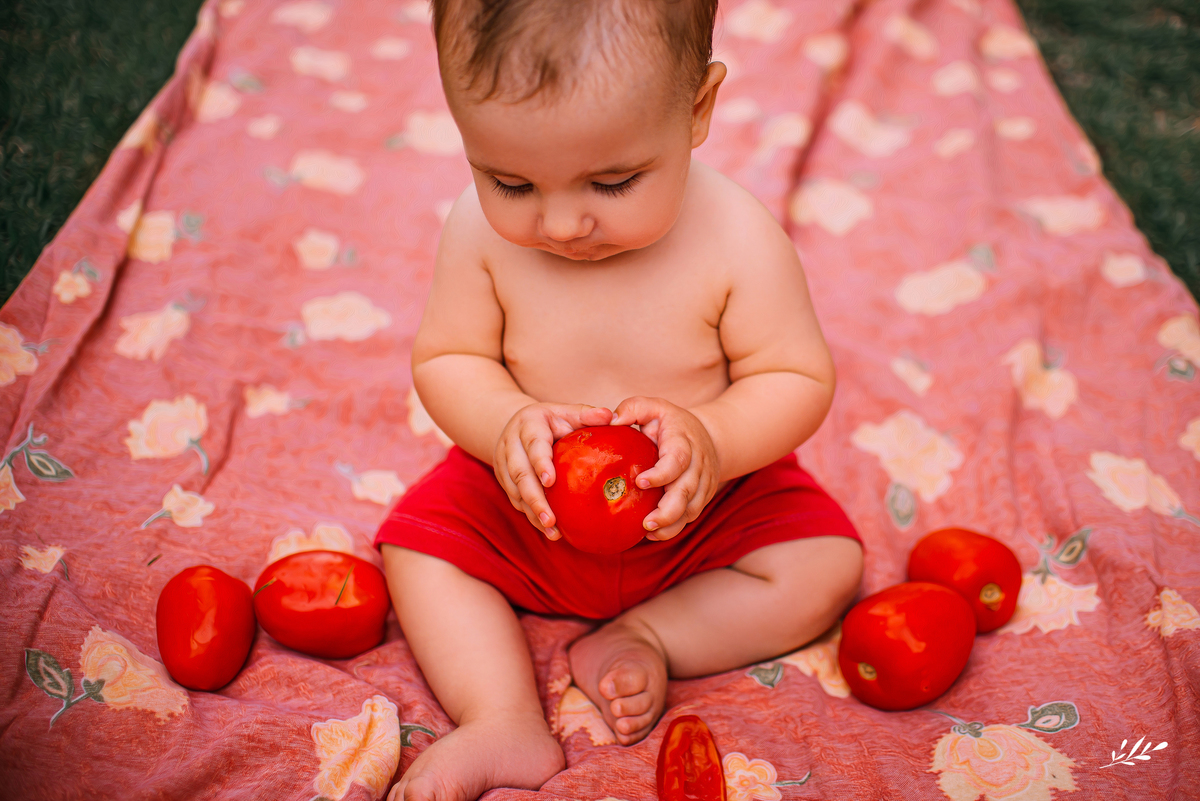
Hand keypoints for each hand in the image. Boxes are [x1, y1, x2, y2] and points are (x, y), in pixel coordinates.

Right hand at [494, 402, 613, 539]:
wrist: (515, 423)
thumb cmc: (550, 420)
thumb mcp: (566, 412)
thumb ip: (586, 414)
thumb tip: (610, 416)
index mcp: (528, 424)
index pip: (533, 445)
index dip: (540, 463)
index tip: (550, 482)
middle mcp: (511, 444)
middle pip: (520, 474)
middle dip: (535, 499)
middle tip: (550, 520)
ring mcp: (503, 463)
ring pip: (515, 491)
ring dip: (532, 512)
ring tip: (552, 532)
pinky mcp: (503, 479)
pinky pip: (515, 500)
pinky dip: (530, 515)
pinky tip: (547, 530)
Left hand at [611, 396, 719, 541]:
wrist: (711, 436)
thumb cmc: (672, 422)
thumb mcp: (653, 407)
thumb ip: (632, 408)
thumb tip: (611, 421)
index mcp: (684, 442)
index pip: (677, 460)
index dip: (662, 474)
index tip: (640, 482)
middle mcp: (698, 465)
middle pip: (686, 492)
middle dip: (667, 511)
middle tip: (646, 523)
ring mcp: (703, 483)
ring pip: (691, 509)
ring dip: (671, 524)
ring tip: (647, 532)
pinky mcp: (702, 497)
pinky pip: (691, 516)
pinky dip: (674, 527)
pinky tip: (654, 533)